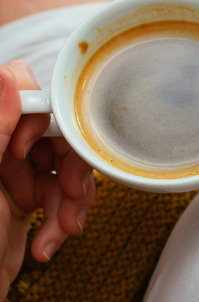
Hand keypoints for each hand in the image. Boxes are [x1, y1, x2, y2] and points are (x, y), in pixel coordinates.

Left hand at [0, 62, 94, 296]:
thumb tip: (7, 74)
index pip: (31, 104)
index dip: (50, 124)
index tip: (41, 151)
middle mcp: (1, 152)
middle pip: (58, 138)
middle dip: (72, 170)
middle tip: (73, 192)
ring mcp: (15, 178)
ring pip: (66, 171)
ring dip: (73, 204)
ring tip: (62, 229)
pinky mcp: (28, 204)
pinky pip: (63, 200)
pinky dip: (64, 222)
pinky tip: (48, 242)